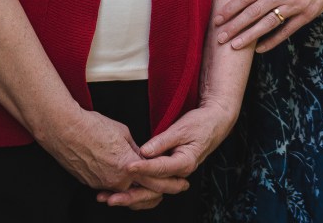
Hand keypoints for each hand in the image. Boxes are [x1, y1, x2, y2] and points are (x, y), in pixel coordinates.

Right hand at [38, 107, 161, 192]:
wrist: (65, 130)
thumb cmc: (94, 127)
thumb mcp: (124, 133)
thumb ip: (136, 149)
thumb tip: (142, 157)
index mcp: (128, 166)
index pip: (155, 180)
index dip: (169, 182)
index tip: (180, 181)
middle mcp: (116, 180)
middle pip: (142, 192)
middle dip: (157, 191)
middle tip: (171, 187)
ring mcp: (102, 184)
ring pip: (126, 192)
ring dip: (137, 191)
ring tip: (149, 186)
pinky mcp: (91, 184)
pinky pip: (110, 188)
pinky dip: (119, 187)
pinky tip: (125, 181)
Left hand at [97, 100, 236, 207]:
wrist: (215, 124)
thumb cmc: (200, 124)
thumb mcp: (182, 128)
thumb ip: (162, 141)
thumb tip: (144, 151)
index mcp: (185, 163)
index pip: (160, 168)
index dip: (142, 168)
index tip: (126, 166)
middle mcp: (179, 173)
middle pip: (153, 188)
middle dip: (131, 194)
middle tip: (111, 196)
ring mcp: (173, 174)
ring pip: (150, 190)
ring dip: (130, 195)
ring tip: (108, 197)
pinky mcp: (168, 171)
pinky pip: (151, 183)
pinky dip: (135, 187)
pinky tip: (118, 189)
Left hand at [213, 0, 322, 51]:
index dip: (230, 8)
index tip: (217, 19)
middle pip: (253, 12)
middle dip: (234, 26)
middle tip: (219, 38)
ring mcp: (294, 5)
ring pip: (267, 23)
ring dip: (249, 36)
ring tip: (234, 46)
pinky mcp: (306, 15)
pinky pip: (286, 30)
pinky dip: (272, 40)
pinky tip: (260, 49)